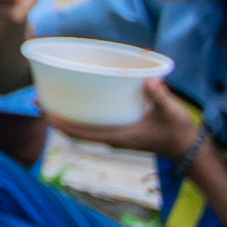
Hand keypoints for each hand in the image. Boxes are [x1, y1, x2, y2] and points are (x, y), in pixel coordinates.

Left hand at [51, 74, 201, 164]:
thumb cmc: (178, 130)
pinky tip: (77, 104)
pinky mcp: (121, 133)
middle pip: (76, 132)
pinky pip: (94, 127)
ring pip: (83, 130)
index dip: (62, 125)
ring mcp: (116, 137)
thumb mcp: (170, 111)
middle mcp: (112, 139)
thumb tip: (150, 80)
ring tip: (50, 101)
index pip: (82, 134)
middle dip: (56, 118)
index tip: (45, 113)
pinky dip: (81, 118)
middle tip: (38, 100)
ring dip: (66, 118)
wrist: (188, 147)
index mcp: (119, 137)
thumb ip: (160, 96)